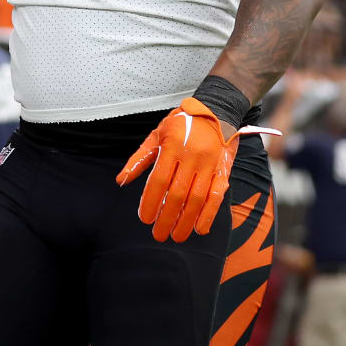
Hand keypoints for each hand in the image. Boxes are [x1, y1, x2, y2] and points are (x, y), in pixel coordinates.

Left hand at [116, 98, 239, 243]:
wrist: (216, 110)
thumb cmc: (181, 123)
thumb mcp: (156, 135)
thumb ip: (139, 159)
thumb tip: (121, 181)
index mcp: (172, 146)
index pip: (159, 180)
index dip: (151, 202)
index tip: (145, 219)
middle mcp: (192, 156)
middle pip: (178, 194)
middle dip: (167, 217)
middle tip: (158, 235)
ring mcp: (210, 164)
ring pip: (198, 198)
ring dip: (186, 221)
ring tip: (176, 236)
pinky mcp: (223, 170)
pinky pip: (217, 195)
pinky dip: (209, 214)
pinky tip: (200, 229)